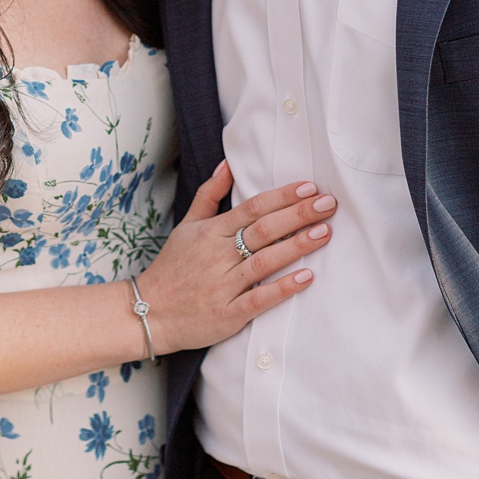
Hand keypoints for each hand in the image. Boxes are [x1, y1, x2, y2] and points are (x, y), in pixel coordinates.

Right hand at [133, 161, 337, 355]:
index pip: (252, 208)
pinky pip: (259, 298)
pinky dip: (282, 287)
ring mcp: (223, 284)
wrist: (149, 312)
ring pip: (264, 261)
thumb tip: (226, 165)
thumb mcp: (186, 227)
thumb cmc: (172, 268)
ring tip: (325, 233)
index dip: (282, 197)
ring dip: (296, 246)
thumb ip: (208, 196)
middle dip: (298, 215)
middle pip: (263, 229)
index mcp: (211, 232)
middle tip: (329, 204)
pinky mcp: (228, 312)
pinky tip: (306, 277)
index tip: (309, 187)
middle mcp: (218, 255)